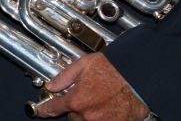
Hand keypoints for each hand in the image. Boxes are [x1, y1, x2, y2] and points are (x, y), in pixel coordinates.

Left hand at [32, 53, 149, 120]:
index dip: (45, 109)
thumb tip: (51, 85)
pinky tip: (107, 107)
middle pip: (73, 117)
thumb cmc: (114, 68)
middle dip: (75, 108)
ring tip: (98, 100)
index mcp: (77, 100)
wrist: (139, 76)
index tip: (41, 111)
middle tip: (84, 96)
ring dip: (87, 114)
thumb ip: (64, 77)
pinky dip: (102, 117)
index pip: (54, 108)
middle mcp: (88, 115)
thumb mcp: (83, 65)